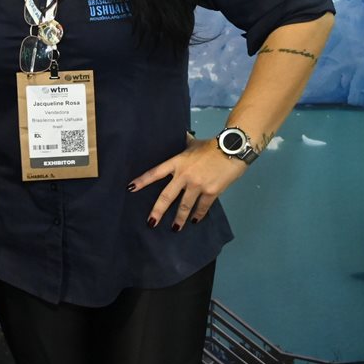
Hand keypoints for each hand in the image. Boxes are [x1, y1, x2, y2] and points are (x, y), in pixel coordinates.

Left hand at [128, 137, 246, 230]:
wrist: (233, 149)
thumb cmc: (212, 146)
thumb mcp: (193, 143)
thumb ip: (185, 143)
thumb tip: (182, 135)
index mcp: (177, 163)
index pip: (155, 173)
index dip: (142, 181)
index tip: (130, 188)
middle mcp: (184, 175)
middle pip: (167, 196)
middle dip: (158, 211)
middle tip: (151, 222)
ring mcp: (197, 185)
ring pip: (184, 206)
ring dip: (179, 219)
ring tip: (174, 228)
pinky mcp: (211, 192)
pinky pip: (202, 207)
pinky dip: (198, 215)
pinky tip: (195, 221)